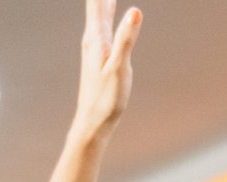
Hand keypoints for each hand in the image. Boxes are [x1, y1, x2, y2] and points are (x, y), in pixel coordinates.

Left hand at [72, 0, 141, 140]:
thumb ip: (127, 39)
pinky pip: (102, 23)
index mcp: (96, 38)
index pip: (98, 2)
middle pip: (97, 4)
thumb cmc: (105, 100)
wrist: (92, 123)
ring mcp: (94, 46)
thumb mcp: (119, 68)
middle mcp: (92, 38)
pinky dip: (106, 10)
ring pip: (99, 12)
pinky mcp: (98, 55)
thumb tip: (135, 10)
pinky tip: (107, 10)